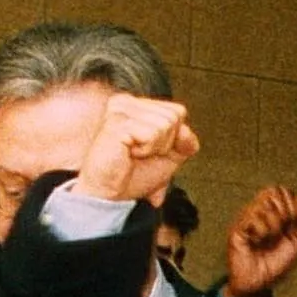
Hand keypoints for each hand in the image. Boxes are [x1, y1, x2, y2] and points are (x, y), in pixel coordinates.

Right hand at [73, 91, 199, 206]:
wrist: (110, 195)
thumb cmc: (134, 176)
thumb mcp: (169, 158)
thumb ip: (185, 142)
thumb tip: (186, 131)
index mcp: (137, 105)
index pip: (178, 112)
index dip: (173, 139)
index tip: (149, 150)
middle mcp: (127, 101)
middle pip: (174, 117)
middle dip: (164, 144)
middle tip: (139, 155)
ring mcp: (120, 109)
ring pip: (165, 124)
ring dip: (153, 148)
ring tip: (132, 154)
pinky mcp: (117, 121)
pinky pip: (152, 134)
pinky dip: (145, 150)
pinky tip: (127, 153)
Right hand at [225, 185, 296, 296]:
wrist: (260, 283)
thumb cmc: (278, 264)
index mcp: (275, 212)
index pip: (284, 191)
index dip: (293, 204)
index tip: (295, 224)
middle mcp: (260, 212)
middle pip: (274, 190)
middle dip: (285, 211)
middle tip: (283, 231)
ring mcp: (247, 218)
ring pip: (265, 204)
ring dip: (274, 224)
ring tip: (270, 239)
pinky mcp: (237, 227)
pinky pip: (253, 218)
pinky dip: (261, 232)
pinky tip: (257, 241)